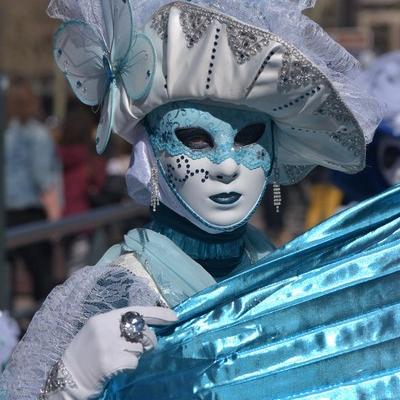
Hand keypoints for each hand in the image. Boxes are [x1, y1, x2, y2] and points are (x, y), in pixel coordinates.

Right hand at [57, 306, 176, 398]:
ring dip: (136, 355)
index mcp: (103, 318)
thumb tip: (147, 326)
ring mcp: (107, 345)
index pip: (136, 311)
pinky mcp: (109, 363)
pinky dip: (130, 367)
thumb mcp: (99, 333)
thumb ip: (119, 326)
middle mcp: (105, 328)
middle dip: (148, 340)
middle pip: (142, 330)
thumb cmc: (85, 355)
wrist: (64, 380)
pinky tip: (117, 368)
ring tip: (121, 358)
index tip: (175, 317)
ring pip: (139, 348)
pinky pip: (133, 362)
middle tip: (143, 348)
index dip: (158, 314)